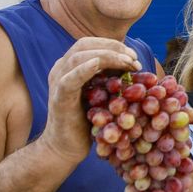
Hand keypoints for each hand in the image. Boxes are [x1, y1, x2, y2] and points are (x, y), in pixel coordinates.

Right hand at [39, 38, 140, 164]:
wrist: (66, 147)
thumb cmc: (87, 121)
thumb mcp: (101, 94)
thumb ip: (109, 78)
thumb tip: (134, 64)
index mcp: (70, 66)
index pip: (90, 44)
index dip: (112, 45)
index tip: (133, 55)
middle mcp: (61, 69)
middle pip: (84, 45)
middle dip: (112, 48)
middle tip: (133, 59)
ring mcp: (57, 82)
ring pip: (78, 57)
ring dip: (106, 56)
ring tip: (127, 63)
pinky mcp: (59, 98)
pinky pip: (69, 80)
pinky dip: (84, 69)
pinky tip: (98, 65)